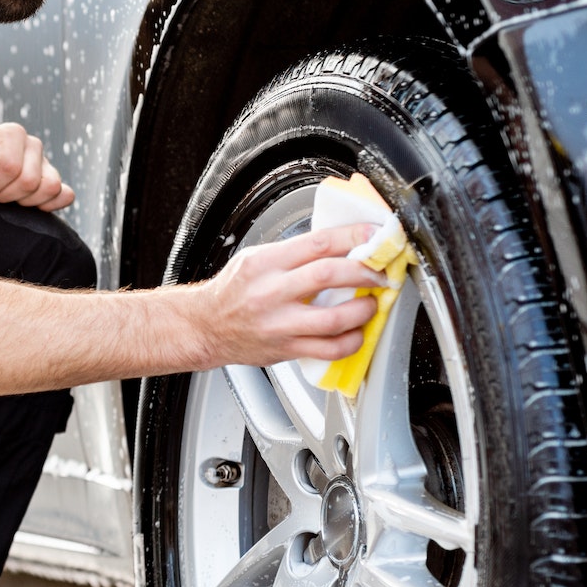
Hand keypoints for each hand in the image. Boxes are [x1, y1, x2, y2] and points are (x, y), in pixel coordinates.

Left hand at [0, 122, 74, 210]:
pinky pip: (65, 195)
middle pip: (29, 181)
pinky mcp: (52, 182)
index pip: (10, 167)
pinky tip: (25, 207)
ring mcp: (45, 164)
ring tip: (4, 199)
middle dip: (4, 197)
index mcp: (11, 133)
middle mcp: (32, 145)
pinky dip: (49, 206)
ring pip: (50, 188)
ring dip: (23, 203)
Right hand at [182, 224, 389, 369]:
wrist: (205, 327)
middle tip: (381, 272)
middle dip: (366, 272)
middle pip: (329, 275)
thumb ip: (295, 253)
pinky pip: (328, 349)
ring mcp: (279, 324)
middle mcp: (271, 292)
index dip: (354, 238)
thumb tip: (341, 246)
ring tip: (371, 303)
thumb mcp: (256, 258)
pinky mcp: (285, 349)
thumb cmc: (232, 292)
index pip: (319, 243)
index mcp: (266, 262)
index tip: (375, 237)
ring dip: (363, 310)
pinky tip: (356, 333)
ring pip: (334, 318)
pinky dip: (351, 341)